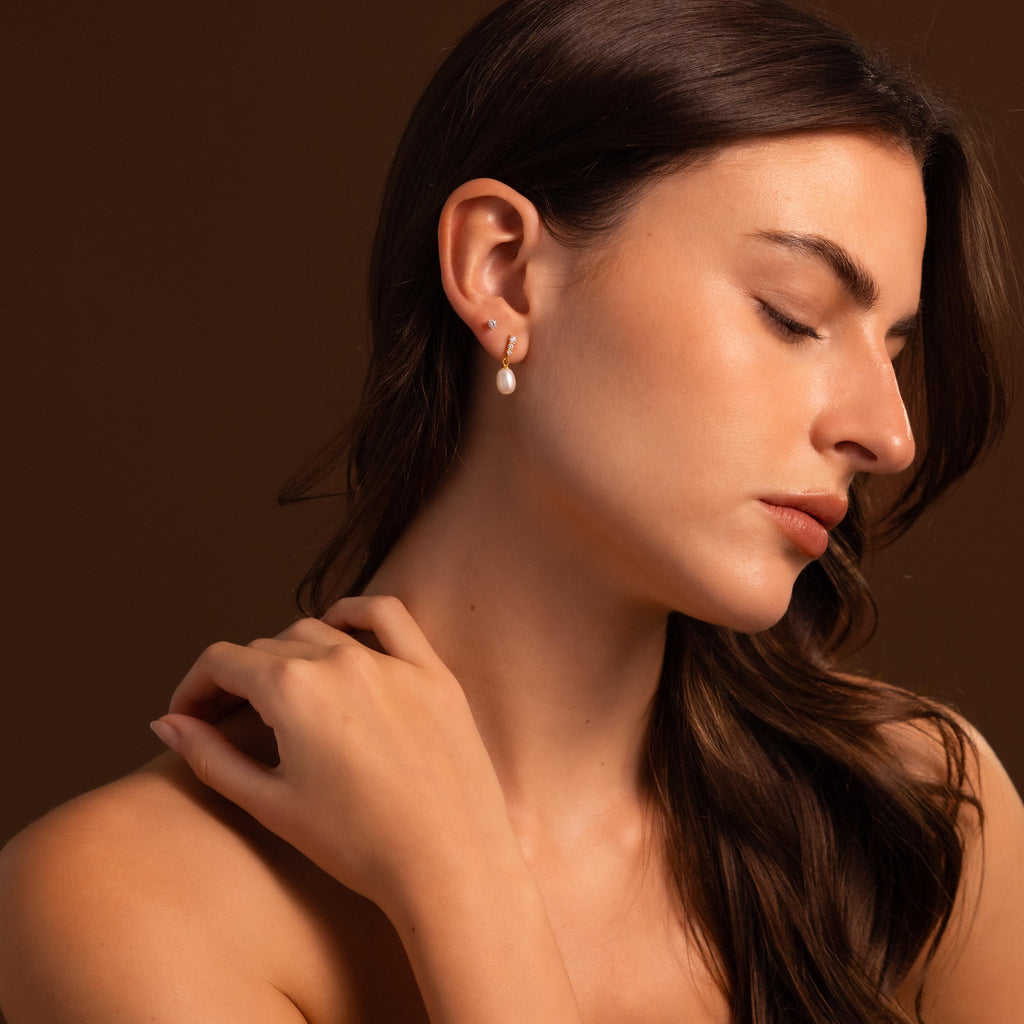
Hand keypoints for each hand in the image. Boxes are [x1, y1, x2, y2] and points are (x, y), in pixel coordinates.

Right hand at [151, 596, 515, 918]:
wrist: (448, 865)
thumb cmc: (357, 845)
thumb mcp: (270, 804)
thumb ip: (210, 755)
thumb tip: (167, 723)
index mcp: (293, 688)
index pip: (222, 662)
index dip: (194, 687)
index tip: (187, 717)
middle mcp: (340, 660)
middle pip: (268, 649)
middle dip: (238, 679)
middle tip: (229, 718)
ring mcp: (391, 661)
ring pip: (320, 632)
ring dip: (291, 653)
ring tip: (282, 692)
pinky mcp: (432, 672)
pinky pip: (388, 617)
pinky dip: (356, 614)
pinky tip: (340, 631)